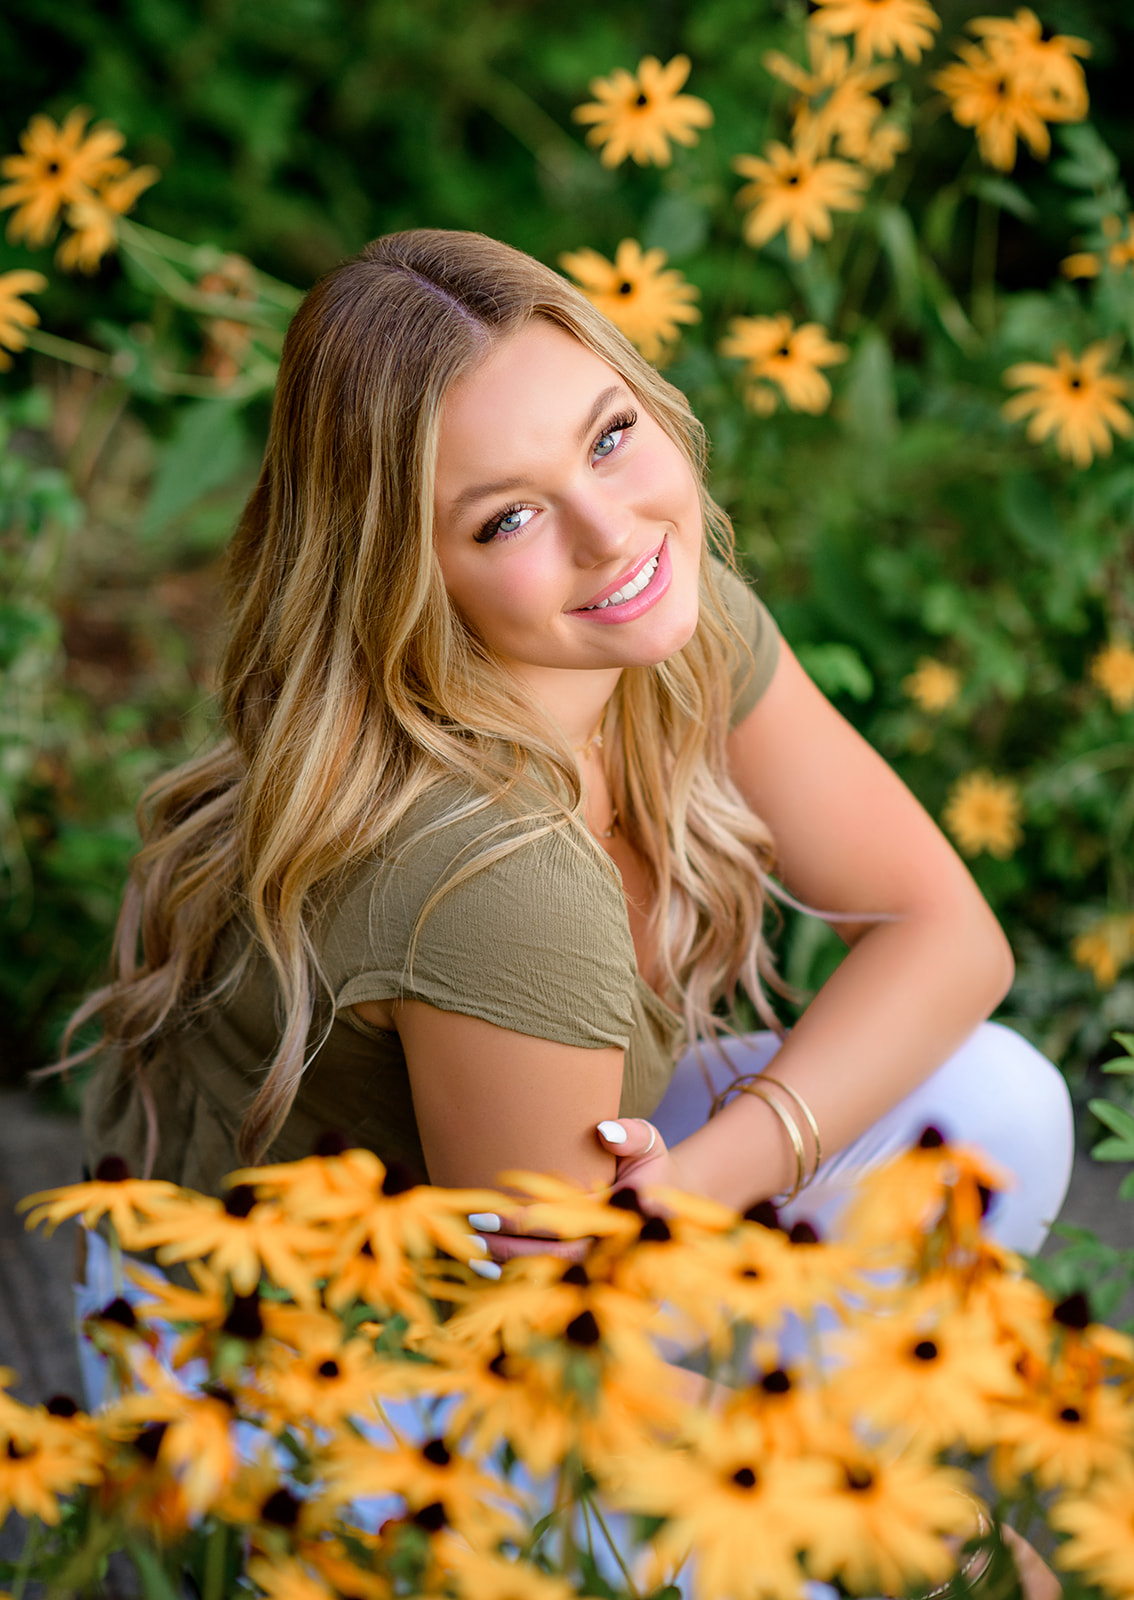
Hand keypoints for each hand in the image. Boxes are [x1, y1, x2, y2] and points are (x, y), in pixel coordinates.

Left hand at [464, 1118, 676, 1274]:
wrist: (673, 1209)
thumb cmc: (652, 1169)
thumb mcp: (650, 1143)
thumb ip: (632, 1134)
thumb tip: (604, 1131)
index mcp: (628, 1218)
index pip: (567, 1223)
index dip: (524, 1220)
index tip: (487, 1211)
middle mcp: (620, 1255)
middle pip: (555, 1259)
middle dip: (509, 1248)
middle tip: (470, 1233)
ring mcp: (615, 1280)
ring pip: (555, 1282)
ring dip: (512, 1271)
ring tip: (472, 1256)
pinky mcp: (608, 1293)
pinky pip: (560, 1294)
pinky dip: (526, 1287)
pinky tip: (493, 1276)